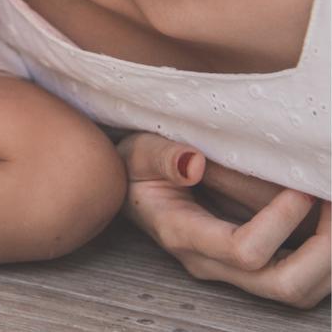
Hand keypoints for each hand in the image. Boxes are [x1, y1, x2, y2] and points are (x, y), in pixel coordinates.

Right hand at [118, 132, 329, 307]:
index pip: (244, 250)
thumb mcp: (139, 152)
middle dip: (324, 252)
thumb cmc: (138, 167)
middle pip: (283, 285)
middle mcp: (210, 263)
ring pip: (299, 291)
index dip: (280, 222)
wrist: (133, 188)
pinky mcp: (251, 268)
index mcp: (182, 234)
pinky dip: (325, 260)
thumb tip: (194, 163)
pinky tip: (326, 223)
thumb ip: (162, 157)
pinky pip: (301, 281)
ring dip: (330, 260)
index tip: (300, 188)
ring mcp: (232, 271)